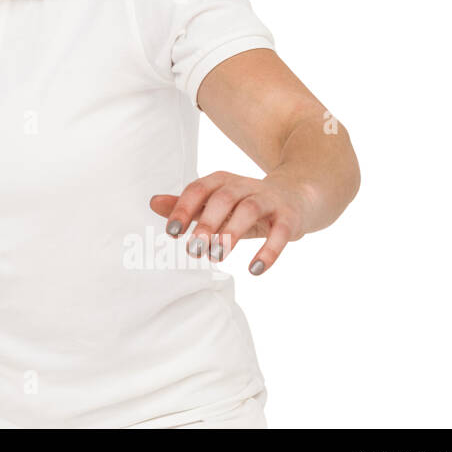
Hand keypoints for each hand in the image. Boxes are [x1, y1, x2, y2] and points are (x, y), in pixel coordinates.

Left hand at [148, 169, 312, 274]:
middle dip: (207, 223)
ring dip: (232, 233)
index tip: (172, 233)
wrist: (299, 195)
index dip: (183, 208)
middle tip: (194, 249)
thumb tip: (153, 203)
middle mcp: (244, 185)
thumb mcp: (216, 202)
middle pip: (224, 198)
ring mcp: (269, 199)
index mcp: (222, 181)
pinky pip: (281, 232)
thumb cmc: (247, 203)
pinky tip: (254, 270)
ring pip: (249, 210)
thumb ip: (187, 205)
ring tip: (217, 257)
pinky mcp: (290, 217)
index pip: (198, 189)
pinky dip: (269, 251)